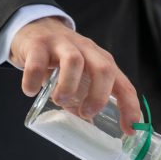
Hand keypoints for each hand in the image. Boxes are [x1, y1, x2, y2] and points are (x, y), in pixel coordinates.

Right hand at [10, 17, 140, 133]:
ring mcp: (62, 45)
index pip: (123, 85)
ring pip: (74, 61)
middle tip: (86, 113)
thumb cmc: (61, 60)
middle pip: (103, 69)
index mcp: (101, 61)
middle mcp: (86, 50)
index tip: (129, 130)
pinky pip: (37, 62)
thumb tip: (90, 124)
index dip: (129, 107)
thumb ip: (84, 98)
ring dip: (68, 87)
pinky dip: (34, 80)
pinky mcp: (38, 44)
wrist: (34, 29)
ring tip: (59, 100)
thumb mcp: (79, 77)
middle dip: (98, 96)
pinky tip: (30, 91)